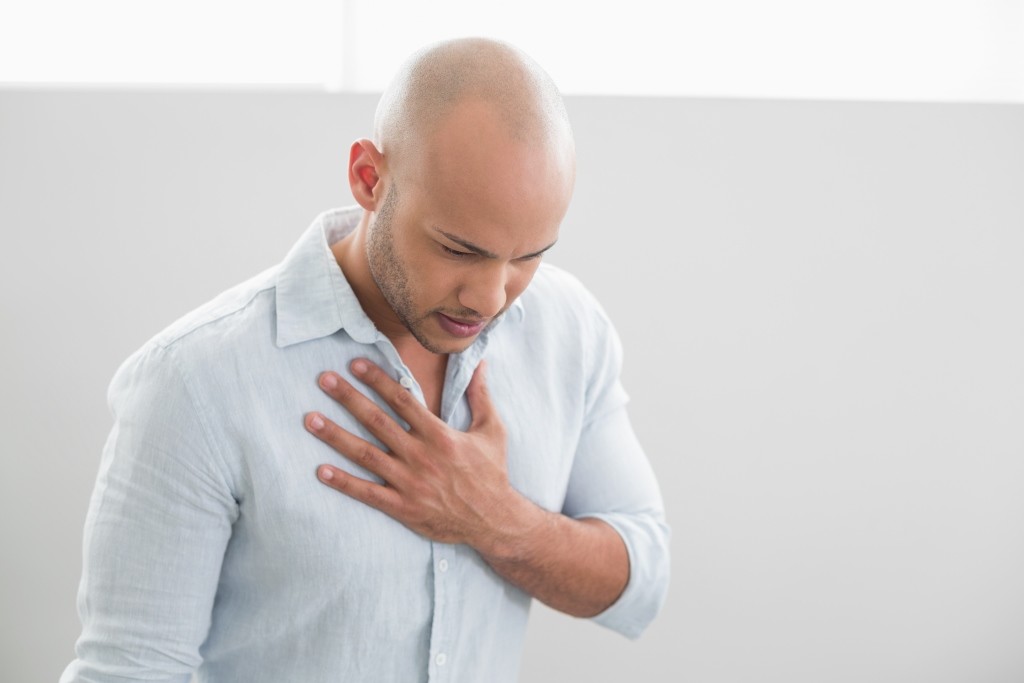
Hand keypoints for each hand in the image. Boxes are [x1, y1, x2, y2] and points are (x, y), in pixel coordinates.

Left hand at [305, 358, 517, 547]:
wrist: (494, 520)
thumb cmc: (492, 473)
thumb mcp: (492, 430)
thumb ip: (481, 395)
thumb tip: (480, 362)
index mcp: (440, 435)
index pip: (402, 400)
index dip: (377, 380)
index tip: (354, 364)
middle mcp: (420, 456)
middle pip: (377, 421)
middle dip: (348, 398)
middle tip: (323, 380)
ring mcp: (409, 483)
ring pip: (365, 455)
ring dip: (335, 436)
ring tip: (310, 420)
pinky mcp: (402, 507)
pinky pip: (367, 493)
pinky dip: (343, 482)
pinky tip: (321, 470)